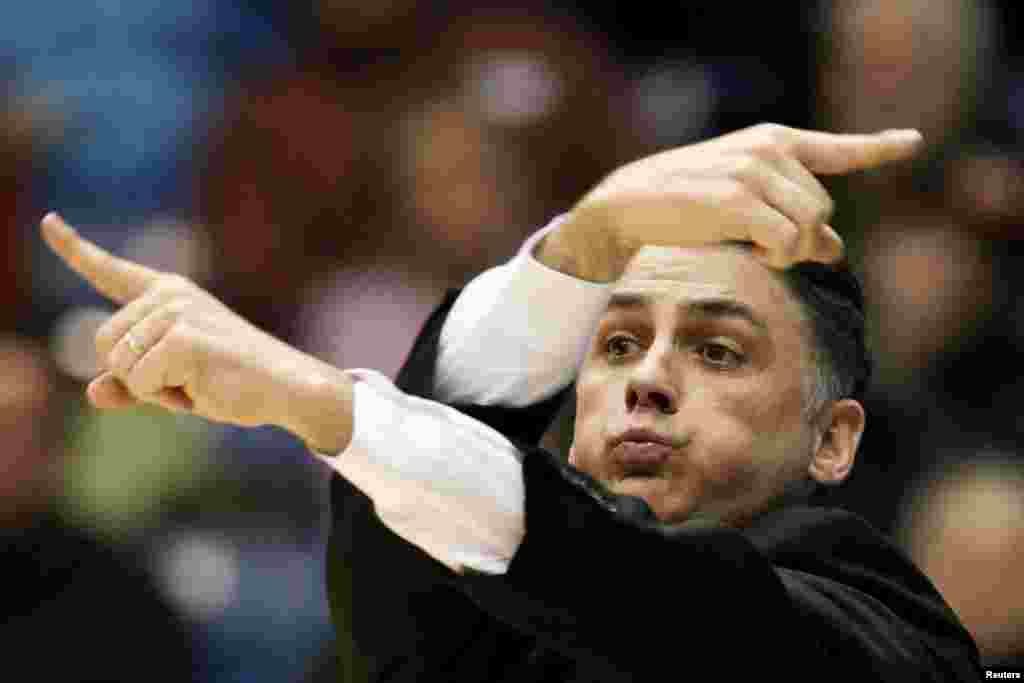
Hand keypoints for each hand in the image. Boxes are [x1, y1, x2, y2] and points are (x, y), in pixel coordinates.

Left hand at [40, 213, 352, 449]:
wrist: (285, 387)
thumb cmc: (232, 381)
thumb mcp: (171, 382)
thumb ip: (130, 385)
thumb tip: (93, 393)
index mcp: (167, 295)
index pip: (110, 271)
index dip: (74, 248)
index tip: (48, 220)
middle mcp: (168, 296)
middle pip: (102, 344)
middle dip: (136, 375)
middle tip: (188, 377)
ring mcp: (176, 312)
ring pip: (120, 366)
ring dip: (154, 388)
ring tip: (199, 380)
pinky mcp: (183, 338)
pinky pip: (140, 382)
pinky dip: (167, 397)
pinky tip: (203, 386)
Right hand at [538, 123, 923, 280]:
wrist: (626, 204)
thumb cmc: (681, 207)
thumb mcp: (740, 205)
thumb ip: (790, 220)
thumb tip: (835, 250)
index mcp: (771, 142)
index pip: (835, 148)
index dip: (878, 146)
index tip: (912, 141)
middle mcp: (768, 149)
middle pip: (824, 208)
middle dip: (805, 238)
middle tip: (769, 252)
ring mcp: (753, 171)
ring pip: (811, 225)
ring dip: (791, 251)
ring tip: (758, 253)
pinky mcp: (737, 199)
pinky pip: (787, 240)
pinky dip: (777, 257)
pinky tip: (754, 256)